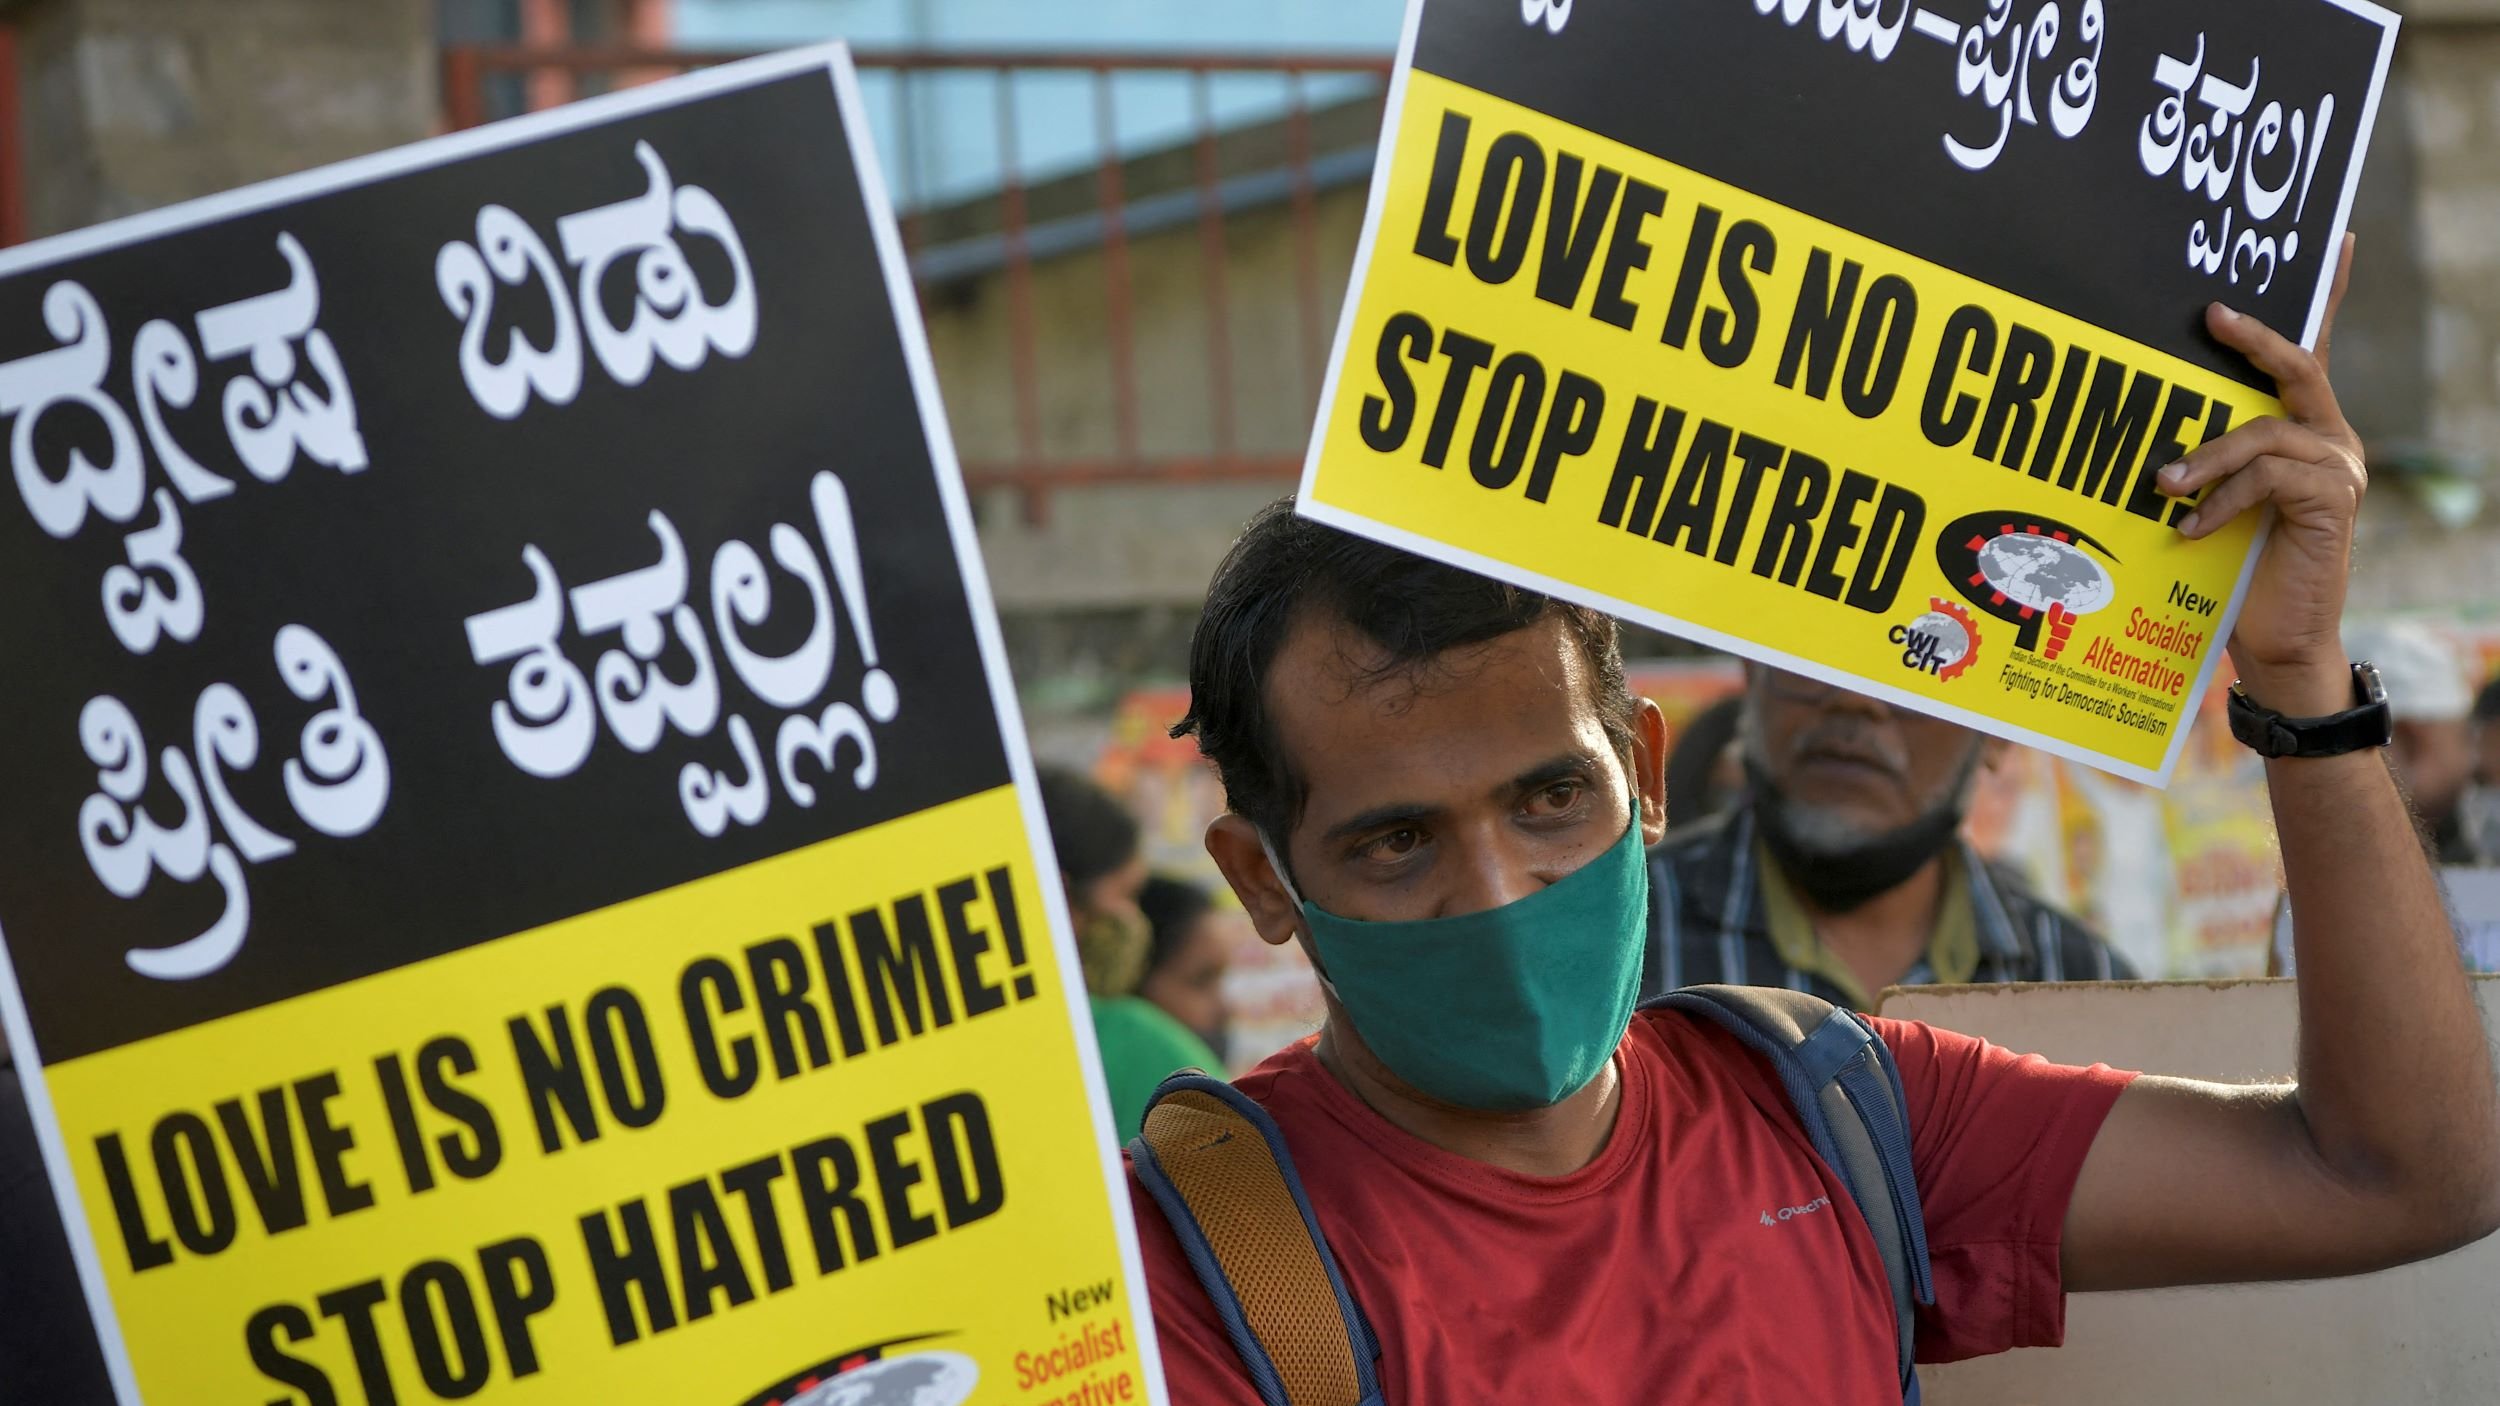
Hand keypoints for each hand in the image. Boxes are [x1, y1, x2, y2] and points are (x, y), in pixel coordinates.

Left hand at [2157, 235, 2364, 715]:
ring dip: (2205, 456)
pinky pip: (2268, 476)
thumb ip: (2203, 455)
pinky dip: (2221, 499)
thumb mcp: (2210, 499)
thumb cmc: (2231, 568)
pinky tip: (2187, 528)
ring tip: (2161, 485)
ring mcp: (2336, 467)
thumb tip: (2145, 425)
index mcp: (2302, 428)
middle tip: (2212, 315)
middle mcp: (2328, 438)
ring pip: (2264, 432)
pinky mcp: (2333, 500)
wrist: (2274, 638)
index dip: (2323, 293)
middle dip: (2253, 338)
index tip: (2329, 239)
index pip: (2310, 351)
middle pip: (2297, 367)